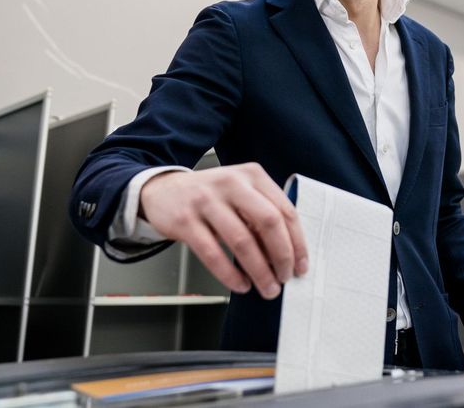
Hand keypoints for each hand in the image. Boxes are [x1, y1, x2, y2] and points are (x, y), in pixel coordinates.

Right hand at [139, 163, 307, 298]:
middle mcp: (231, 183)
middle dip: (282, 256)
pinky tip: (240, 284)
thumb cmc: (211, 197)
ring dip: (259, 271)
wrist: (163, 191)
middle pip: (268, 223)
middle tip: (285, 278)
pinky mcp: (185, 220)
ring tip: (266, 287)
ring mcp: (206, 200)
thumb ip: (264, 213)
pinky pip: (212, 253)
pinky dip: (230, 274)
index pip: (285, 211)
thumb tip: (289, 253)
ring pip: (242, 241)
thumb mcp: (241, 192)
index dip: (297, 242)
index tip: (301, 266)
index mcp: (253, 175)